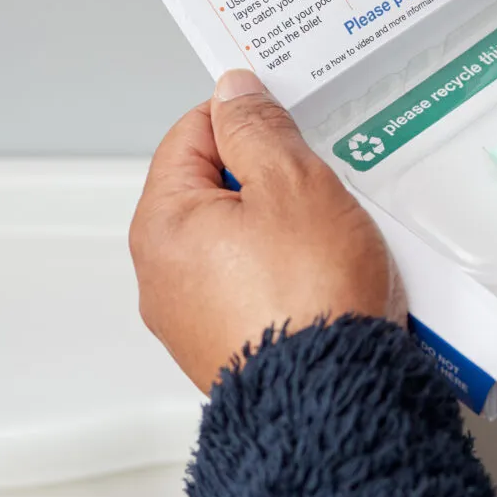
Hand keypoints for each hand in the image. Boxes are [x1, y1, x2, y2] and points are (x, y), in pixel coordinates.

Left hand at [131, 69, 403, 393]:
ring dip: (290, 229)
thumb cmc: (309, 297)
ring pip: (244, 242)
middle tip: (322, 181)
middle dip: (273, 178)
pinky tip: (331, 280)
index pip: (193, 135)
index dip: (246, 117)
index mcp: (162, 223)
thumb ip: (257, 127)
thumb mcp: (291, 181)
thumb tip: (233, 93)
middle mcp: (164, 275)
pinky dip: (294, 276)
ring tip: (335, 237)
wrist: (333, 403)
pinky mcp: (230, 351)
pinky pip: (260, 290)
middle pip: (218, 191)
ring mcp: (195, 320)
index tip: (288, 118)